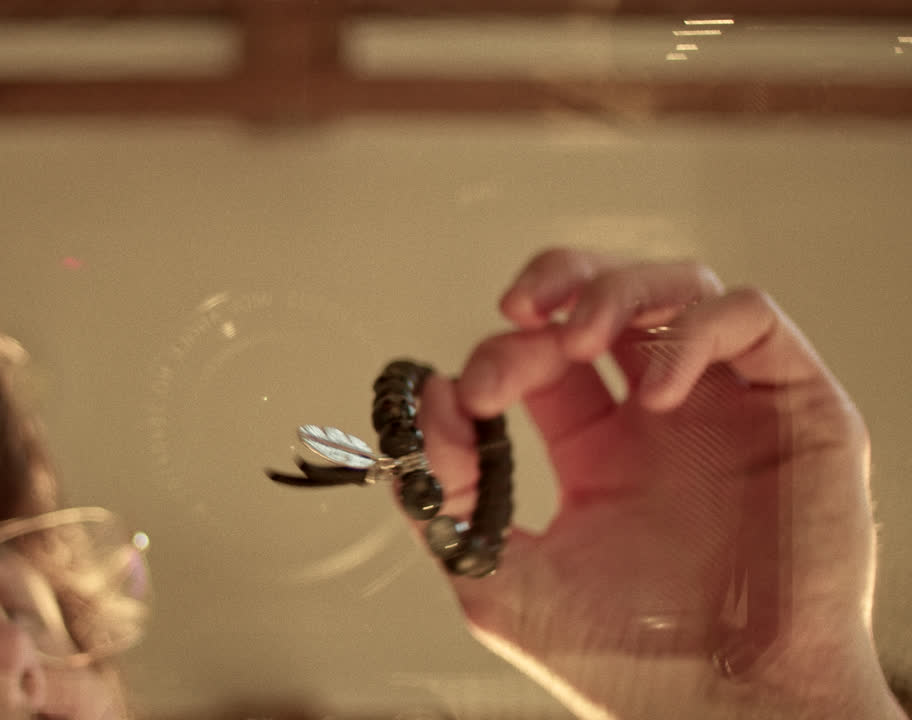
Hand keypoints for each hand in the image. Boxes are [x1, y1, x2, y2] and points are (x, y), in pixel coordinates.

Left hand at [413, 249, 901, 718]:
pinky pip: (753, 319)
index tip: (469, 393)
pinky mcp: (796, 406)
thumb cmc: (623, 661)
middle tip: (520, 313)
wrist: (726, 711)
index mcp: (602, 450)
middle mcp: (666, 418)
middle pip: (612, 296)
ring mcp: (730, 407)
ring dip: (616, 291)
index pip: (546, 358)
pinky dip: (696, 331)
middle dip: (559, 284)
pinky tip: (657, 395)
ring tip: (577, 338)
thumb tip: (424, 405)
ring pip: (680, 288)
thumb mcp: (500, 579)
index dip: (502, 354)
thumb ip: (449, 497)